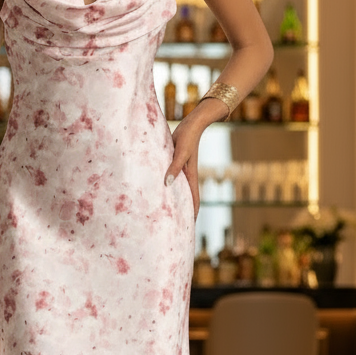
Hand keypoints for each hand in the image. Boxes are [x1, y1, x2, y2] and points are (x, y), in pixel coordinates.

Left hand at [164, 104, 223, 218]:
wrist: (192, 123)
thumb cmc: (187, 137)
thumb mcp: (180, 153)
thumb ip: (174, 168)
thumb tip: (167, 184)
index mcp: (191, 178)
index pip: (194, 203)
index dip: (192, 217)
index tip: (187, 231)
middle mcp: (188, 177)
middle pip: (187, 200)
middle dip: (183, 214)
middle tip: (175, 228)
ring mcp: (182, 171)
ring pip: (179, 192)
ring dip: (175, 202)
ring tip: (167, 215)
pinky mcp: (176, 164)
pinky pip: (172, 181)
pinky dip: (169, 189)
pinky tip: (161, 191)